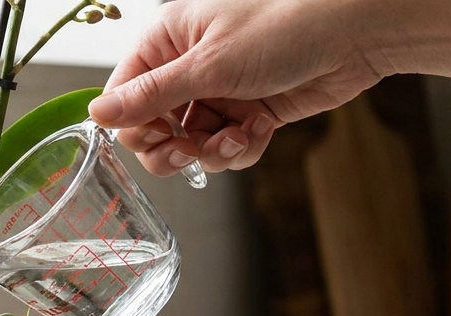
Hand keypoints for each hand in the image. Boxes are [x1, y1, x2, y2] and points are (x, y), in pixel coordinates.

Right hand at [89, 0, 393, 175]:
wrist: (355, 34)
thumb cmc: (283, 27)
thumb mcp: (208, 65)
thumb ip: (149, 95)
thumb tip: (96, 114)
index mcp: (167, 42)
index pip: (124, 94)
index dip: (133, 125)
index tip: (156, 139)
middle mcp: (187, 67)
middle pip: (153, 127)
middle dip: (172, 148)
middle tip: (189, 153)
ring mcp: (218, 92)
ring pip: (191, 145)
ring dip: (213, 151)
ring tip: (240, 136)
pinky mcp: (248, 113)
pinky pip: (225, 148)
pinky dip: (241, 148)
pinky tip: (262, 127)